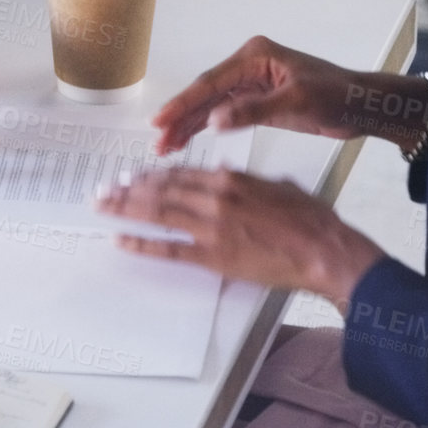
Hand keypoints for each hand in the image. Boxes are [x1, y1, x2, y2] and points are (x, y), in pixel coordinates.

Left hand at [95, 166, 383, 308]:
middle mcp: (214, 198)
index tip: (132, 175)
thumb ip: (244, 179)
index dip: (152, 175)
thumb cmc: (308, 218)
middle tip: (104, 189)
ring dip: (126, 208)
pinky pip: (169, 248)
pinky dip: (142, 243)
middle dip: (128, 189)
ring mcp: (211, 227)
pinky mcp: (214, 256)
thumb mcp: (275, 185)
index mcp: (229, 179)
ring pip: (158, 213)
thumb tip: (223, 171)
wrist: (324, 250)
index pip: (180, 174)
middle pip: (161, 190)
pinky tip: (121, 239)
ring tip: (103, 206)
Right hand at [151, 35, 413, 153]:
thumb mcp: (297, 102)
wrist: (362, 106)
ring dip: (189, 124)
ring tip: (166, 146)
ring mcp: (252, 83)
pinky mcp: (258, 101)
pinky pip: (225, 113)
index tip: (161, 119)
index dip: (184, 102)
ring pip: (211, 105)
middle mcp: (249, 66)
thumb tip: (214, 119)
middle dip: (181, 116)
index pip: (211, 82)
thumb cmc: (337, 96)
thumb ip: (254, 110)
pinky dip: (208, 127)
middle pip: (205, 93)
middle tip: (158, 139)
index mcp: (255, 57)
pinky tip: (190, 139)